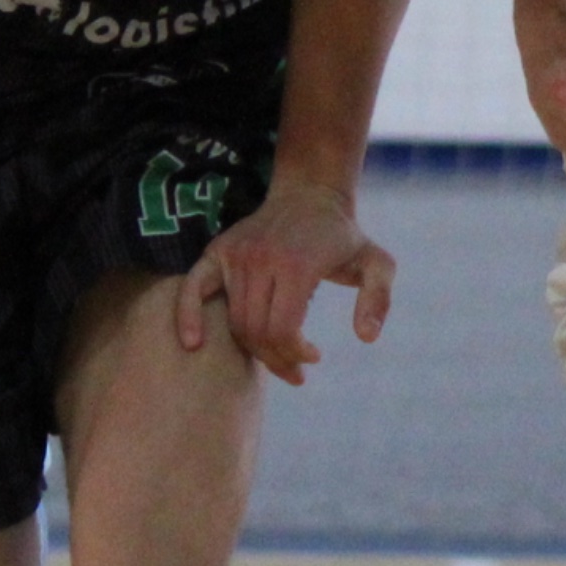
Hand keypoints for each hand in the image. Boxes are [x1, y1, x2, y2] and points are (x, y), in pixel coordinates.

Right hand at [177, 174, 395, 383]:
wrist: (311, 195)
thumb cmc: (344, 238)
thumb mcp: (378, 264)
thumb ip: (377, 299)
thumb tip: (366, 337)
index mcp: (297, 264)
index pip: (282, 329)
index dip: (295, 354)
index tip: (314, 357)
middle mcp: (261, 259)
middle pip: (256, 331)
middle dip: (277, 359)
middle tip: (297, 369)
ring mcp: (235, 254)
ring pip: (234, 321)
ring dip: (253, 350)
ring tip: (278, 358)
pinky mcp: (218, 251)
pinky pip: (193, 289)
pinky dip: (187, 316)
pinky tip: (192, 344)